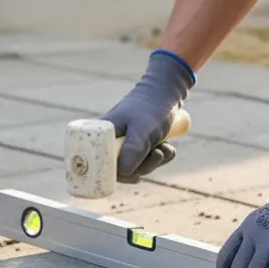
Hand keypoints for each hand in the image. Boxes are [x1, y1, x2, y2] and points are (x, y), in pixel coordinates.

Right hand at [101, 50, 195, 182]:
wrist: (168, 91)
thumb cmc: (151, 107)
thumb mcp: (142, 130)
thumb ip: (132, 151)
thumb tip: (122, 173)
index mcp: (101, 137)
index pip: (100, 166)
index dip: (117, 176)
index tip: (135, 176)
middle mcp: (110, 142)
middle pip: (121, 170)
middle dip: (143, 167)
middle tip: (157, 155)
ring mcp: (125, 144)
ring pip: (137, 167)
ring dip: (155, 162)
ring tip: (165, 148)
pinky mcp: (138, 145)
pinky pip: (147, 160)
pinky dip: (160, 157)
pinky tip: (168, 146)